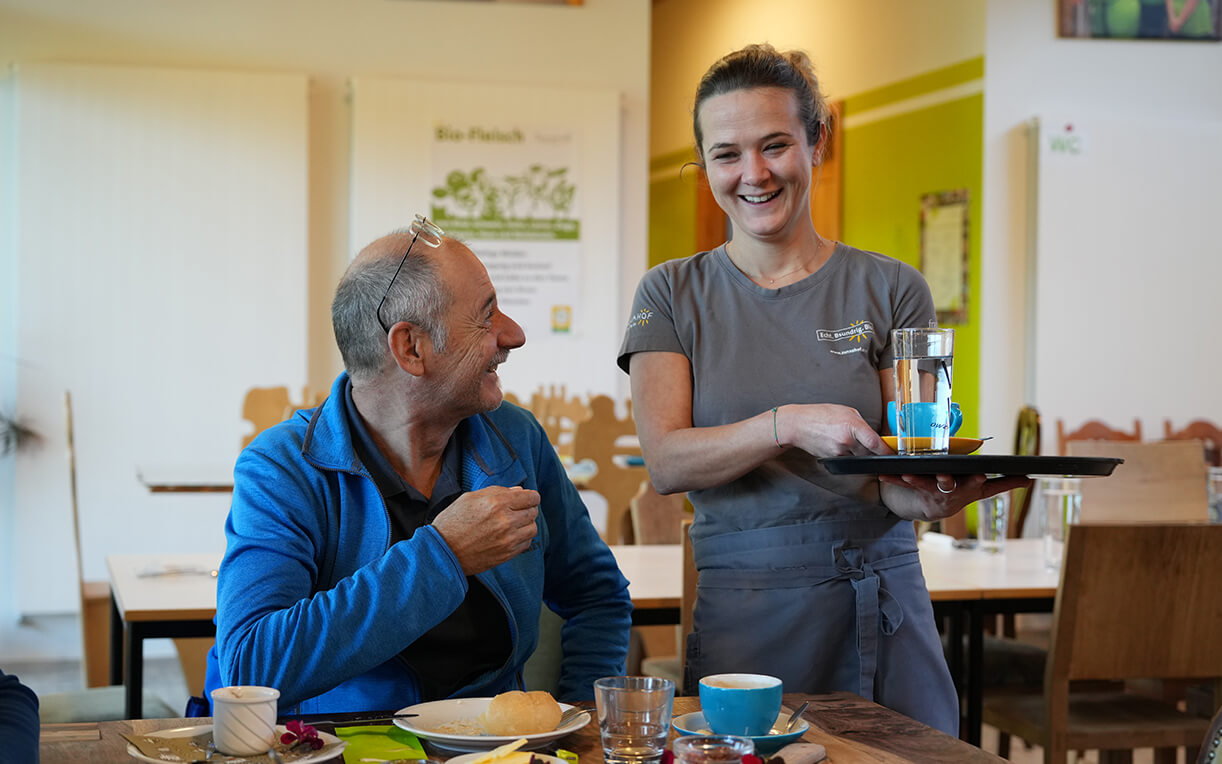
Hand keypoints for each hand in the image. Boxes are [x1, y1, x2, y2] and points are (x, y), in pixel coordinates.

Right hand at [432, 486, 539, 574]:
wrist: (442, 551)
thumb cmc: (452, 521)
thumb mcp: (470, 498)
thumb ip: (497, 492)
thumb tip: (519, 491)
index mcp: (496, 502)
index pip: (531, 497)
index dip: (531, 496)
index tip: (527, 498)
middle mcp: (505, 520)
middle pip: (533, 512)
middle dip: (528, 508)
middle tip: (518, 510)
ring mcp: (507, 539)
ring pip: (532, 528)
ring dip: (527, 524)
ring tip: (515, 523)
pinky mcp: (506, 554)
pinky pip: (526, 543)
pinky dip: (522, 538)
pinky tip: (511, 535)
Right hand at [778, 404, 887, 457]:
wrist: (798, 425)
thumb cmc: (820, 415)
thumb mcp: (845, 411)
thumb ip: (860, 423)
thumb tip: (873, 435)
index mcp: (852, 426)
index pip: (875, 443)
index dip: (887, 451)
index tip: (893, 453)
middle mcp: (846, 441)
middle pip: (869, 453)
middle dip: (873, 451)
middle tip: (871, 445)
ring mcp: (839, 452)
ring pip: (859, 458)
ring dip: (859, 452)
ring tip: (849, 440)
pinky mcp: (832, 459)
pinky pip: (847, 459)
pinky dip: (848, 454)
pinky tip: (840, 444)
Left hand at [879, 473, 1031, 521]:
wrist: (932, 508)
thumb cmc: (960, 491)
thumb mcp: (982, 489)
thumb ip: (1003, 483)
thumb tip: (1030, 479)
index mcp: (969, 488)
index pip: (977, 484)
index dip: (977, 480)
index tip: (979, 475)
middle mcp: (951, 492)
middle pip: (950, 486)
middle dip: (948, 481)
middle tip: (945, 476)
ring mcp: (932, 493)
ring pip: (925, 485)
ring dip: (916, 480)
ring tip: (908, 475)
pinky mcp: (915, 491)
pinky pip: (903, 484)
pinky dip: (893, 479)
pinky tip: (884, 474)